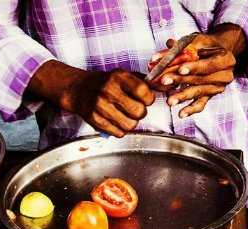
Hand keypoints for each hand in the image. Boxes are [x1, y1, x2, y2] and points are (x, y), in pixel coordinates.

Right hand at [28, 61, 154, 136]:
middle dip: (141, 112)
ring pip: (130, 125)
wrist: (79, 89)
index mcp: (118, 76)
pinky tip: (115, 120)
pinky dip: (120, 129)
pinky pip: (119, 133)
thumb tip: (168, 86)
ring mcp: (100, 106)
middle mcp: (108, 90)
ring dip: (131, 122)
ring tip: (125, 115)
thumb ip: (147, 83)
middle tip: (135, 108)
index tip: (145, 99)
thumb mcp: (125, 76)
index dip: (149, 99)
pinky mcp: (95, 120)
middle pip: (139, 112)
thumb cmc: (107, 83)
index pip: (144, 92)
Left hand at [155, 26, 245, 117]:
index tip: (180, 68)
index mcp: (226, 59)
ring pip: (199, 92)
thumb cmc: (208, 45)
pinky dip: (191, 109)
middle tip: (165, 81)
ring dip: (183, 96)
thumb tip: (163, 51)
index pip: (209, 65)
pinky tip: (181, 114)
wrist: (219, 52)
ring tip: (170, 100)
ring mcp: (218, 87)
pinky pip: (201, 104)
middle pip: (202, 80)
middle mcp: (225, 75)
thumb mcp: (198, 41)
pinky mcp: (211, 95)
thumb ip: (182, 47)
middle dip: (182, 80)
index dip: (194, 67)